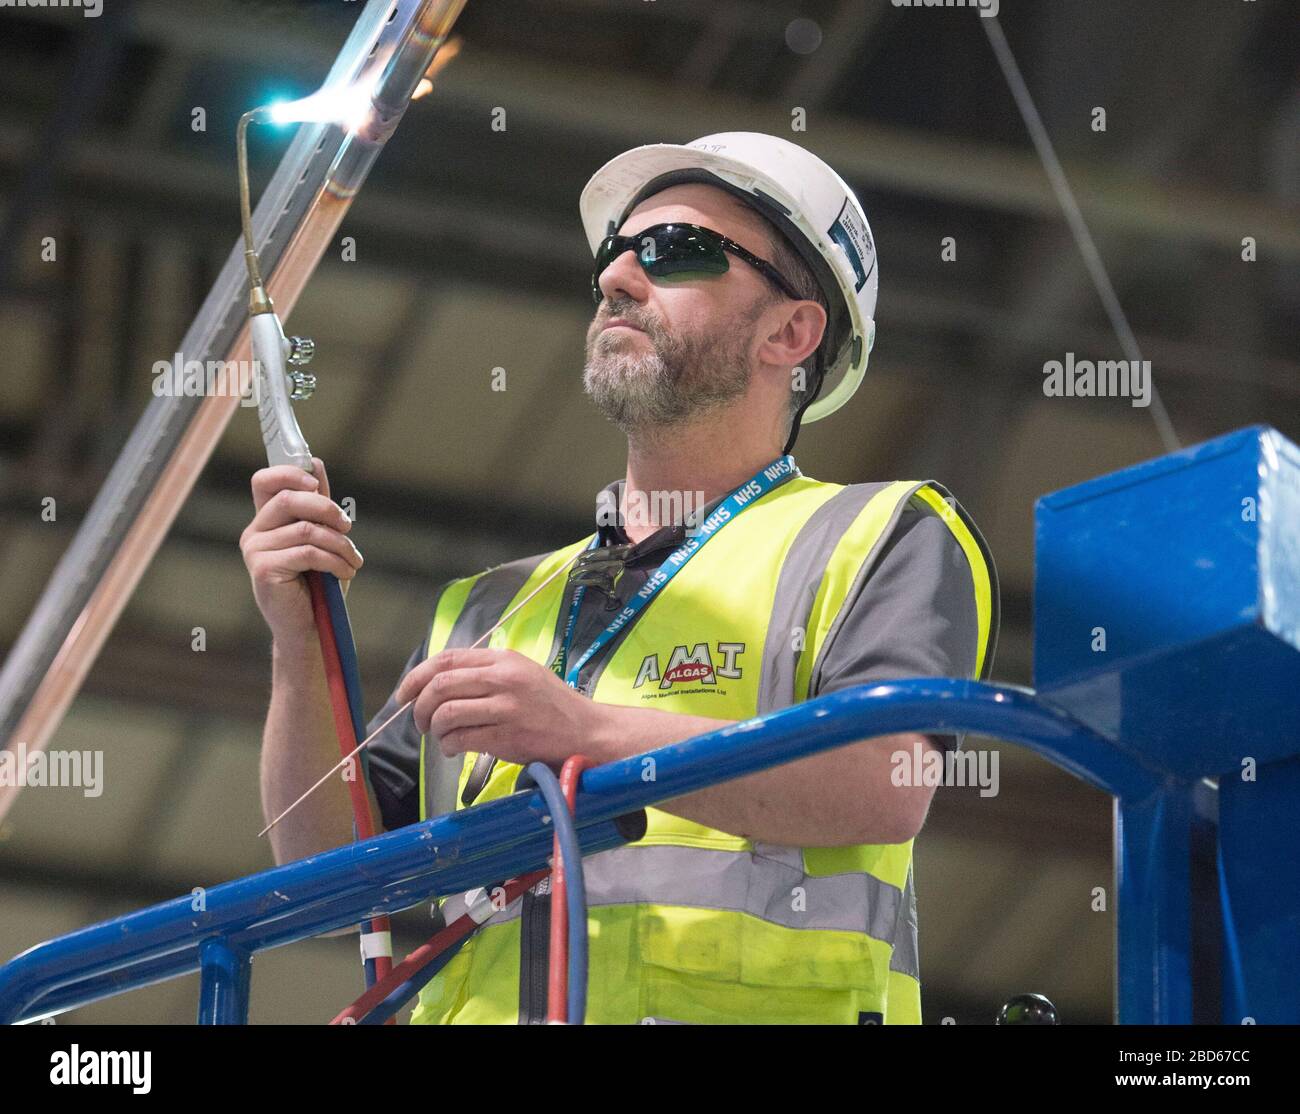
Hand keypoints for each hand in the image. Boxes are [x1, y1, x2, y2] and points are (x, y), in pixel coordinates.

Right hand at [240, 457, 362, 643]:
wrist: (310, 628)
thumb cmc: (317, 584)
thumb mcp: (322, 539)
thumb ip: (317, 506)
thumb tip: (316, 464)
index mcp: (266, 521)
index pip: (264, 481)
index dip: (289, 473)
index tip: (316, 484)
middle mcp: (255, 533)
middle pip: (287, 499)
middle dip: (326, 509)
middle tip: (347, 526)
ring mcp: (255, 551)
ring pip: (306, 529)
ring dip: (340, 544)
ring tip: (353, 561)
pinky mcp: (264, 569)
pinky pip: (308, 552)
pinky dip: (335, 561)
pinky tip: (346, 573)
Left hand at [396, 648, 601, 767]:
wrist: (587, 732)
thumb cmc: (553, 706)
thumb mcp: (523, 674)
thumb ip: (487, 673)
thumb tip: (439, 684)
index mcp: (504, 659)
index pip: (447, 659)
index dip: (417, 676)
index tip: (405, 694)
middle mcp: (504, 678)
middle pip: (441, 685)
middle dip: (419, 706)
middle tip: (420, 722)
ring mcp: (506, 707)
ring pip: (447, 713)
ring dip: (434, 729)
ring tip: (441, 737)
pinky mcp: (508, 735)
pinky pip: (461, 738)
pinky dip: (449, 745)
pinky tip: (455, 748)